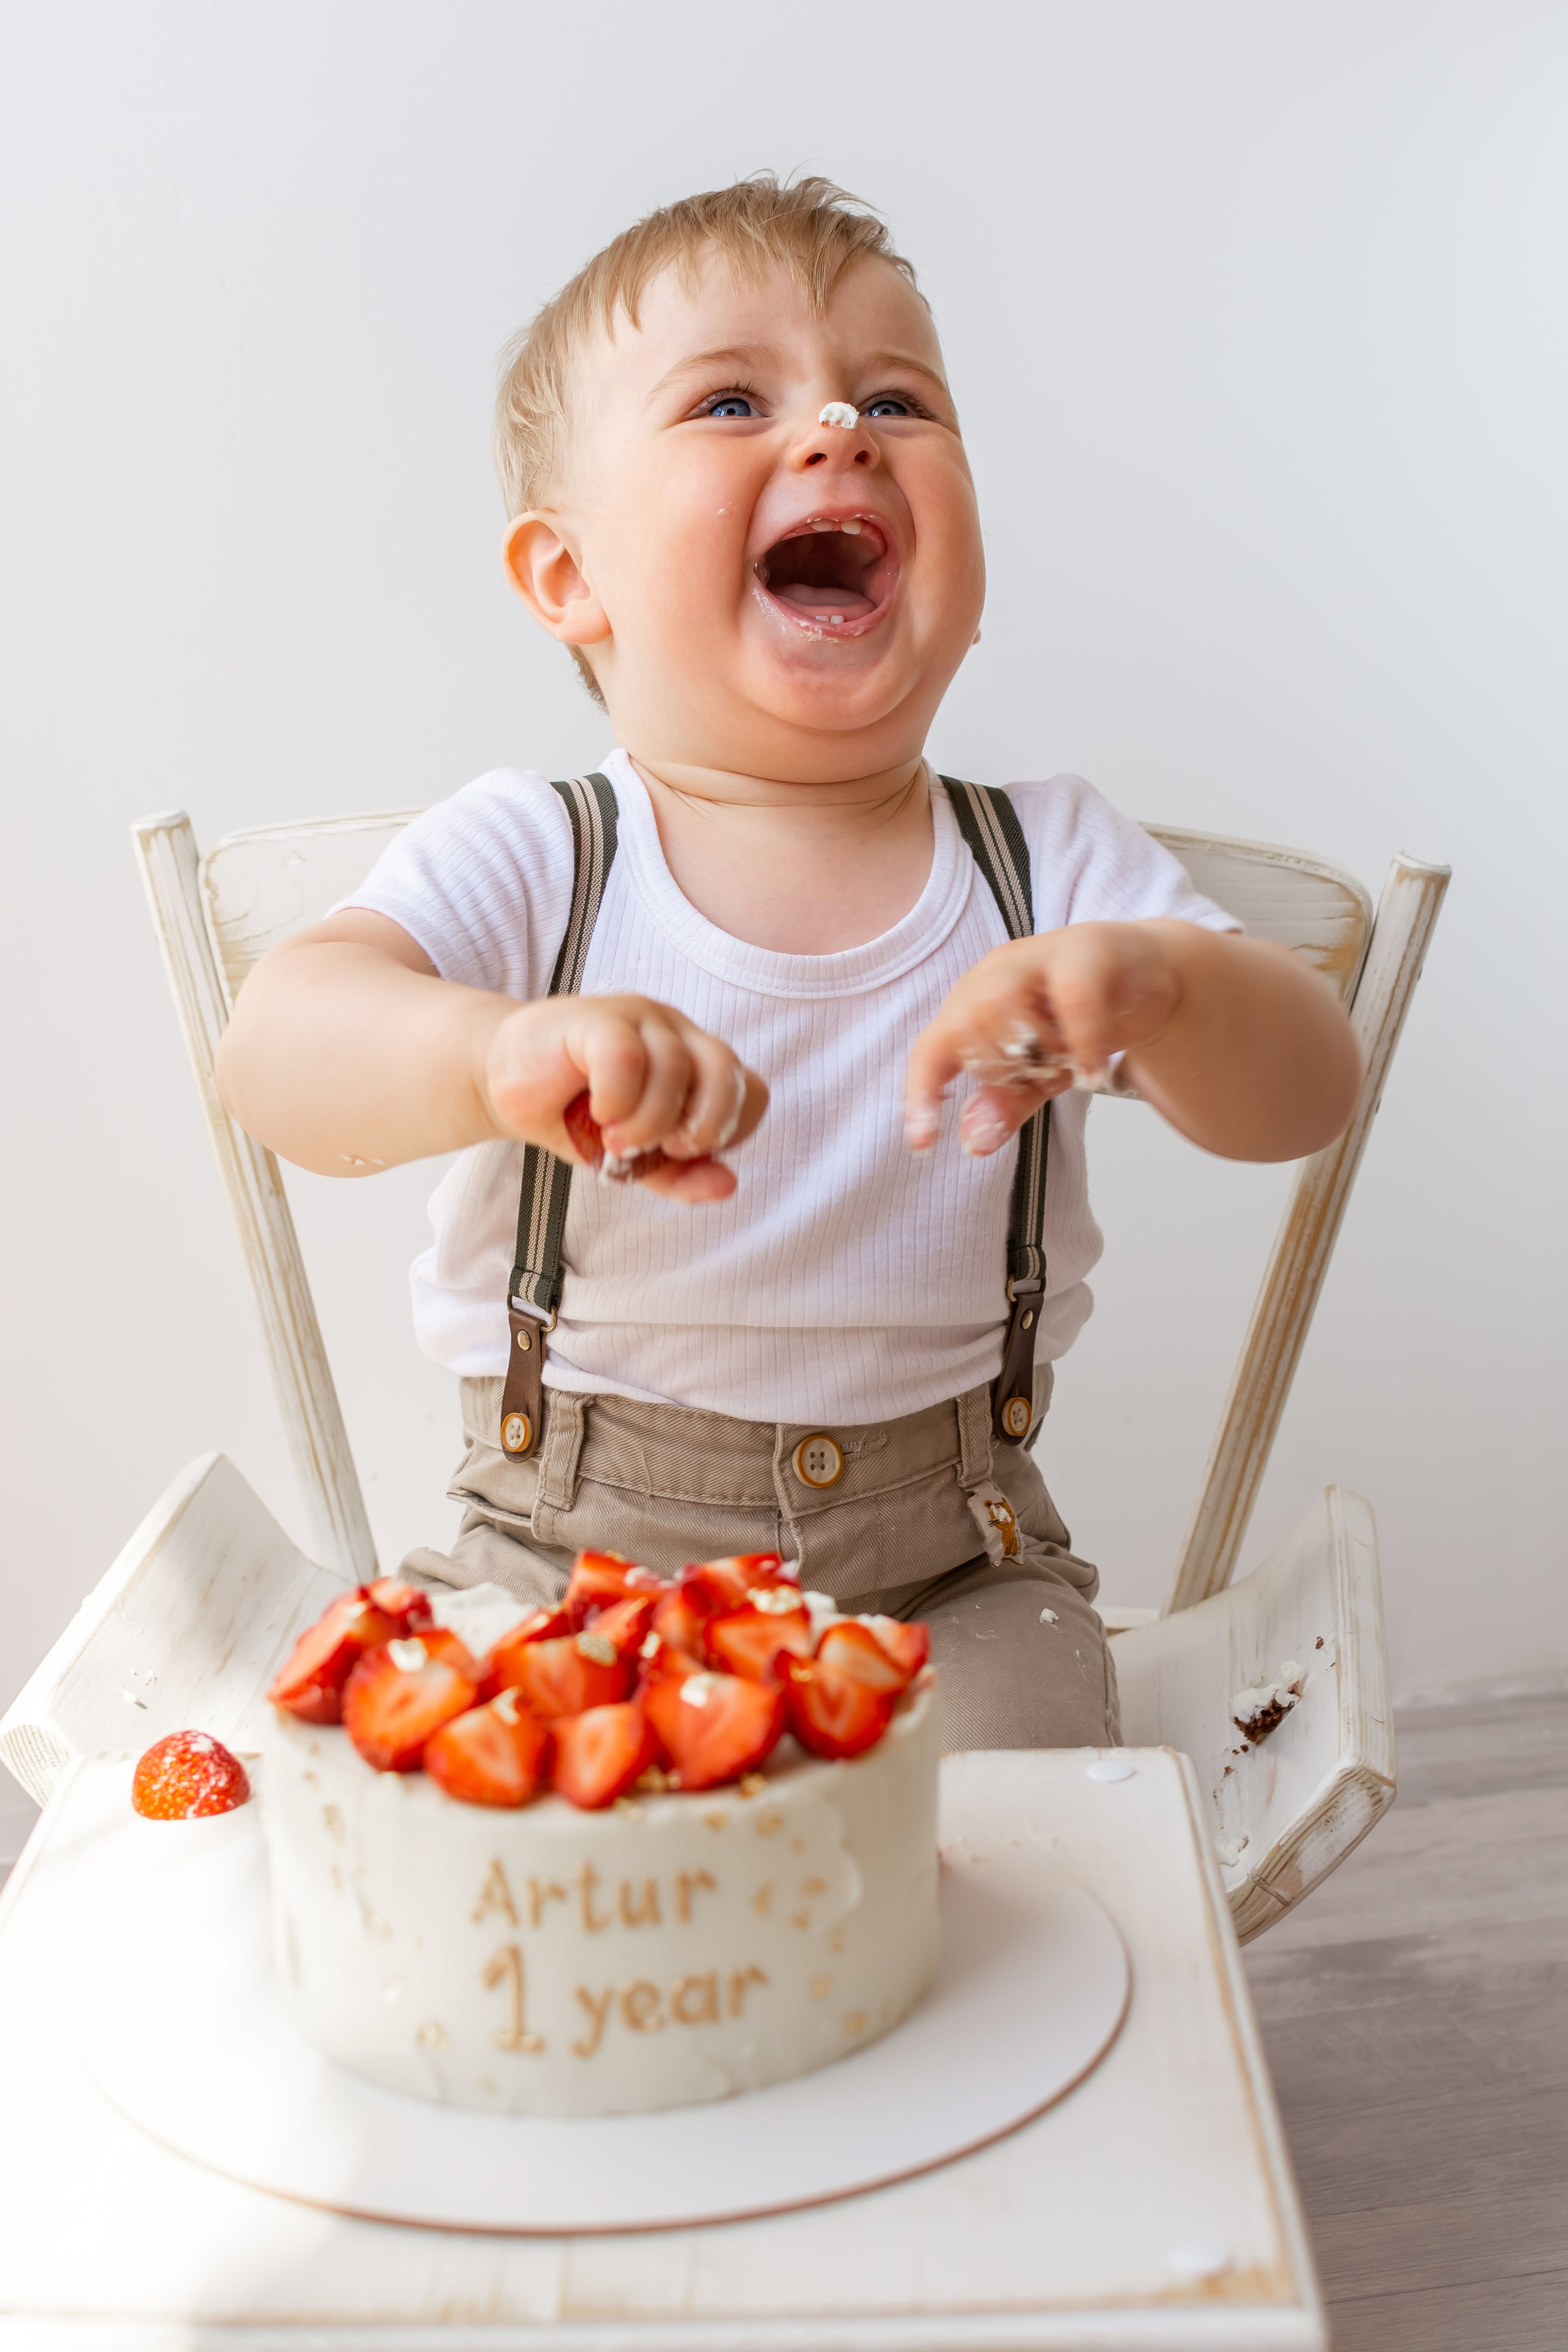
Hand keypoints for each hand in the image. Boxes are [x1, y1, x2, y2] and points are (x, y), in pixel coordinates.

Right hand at [482, 995, 767, 1201]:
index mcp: (696, 1062)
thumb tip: (727, 1185)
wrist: (504, 1083)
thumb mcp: (634, 1159)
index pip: (751, 1090)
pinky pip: (625, 1055)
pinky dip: (617, 1098)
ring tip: (615, 1140)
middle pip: (727, 1070)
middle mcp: (676, 1033)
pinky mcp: (596, 1018)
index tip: (685, 1153)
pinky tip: (598, 1113)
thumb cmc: (575, 1115)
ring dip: (649, 1120)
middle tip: (664, 1148)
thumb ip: (680, 1175)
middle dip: (704, 1124)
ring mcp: (638, 1018)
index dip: (731, 1130)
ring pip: (675, 1066)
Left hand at [904, 923, 1182, 1155]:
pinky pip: (1072, 999)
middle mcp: (994, 975)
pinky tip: (1093, 1073)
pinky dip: (1081, 1044)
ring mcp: (1036, 957)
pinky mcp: (1085, 951)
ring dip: (1036, 1053)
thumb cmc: (1084, 1021)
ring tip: (1070, 1062)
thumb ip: (1006, 1104)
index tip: (923, 1143)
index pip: (932, 1050)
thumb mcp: (1041, 1073)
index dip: (921, 1096)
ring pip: (1002, 1007)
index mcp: (972, 1002)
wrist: (1151, 974)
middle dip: (1004, 1070)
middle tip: (1047, 1074)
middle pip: (965, 1029)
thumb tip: (973, 1143)